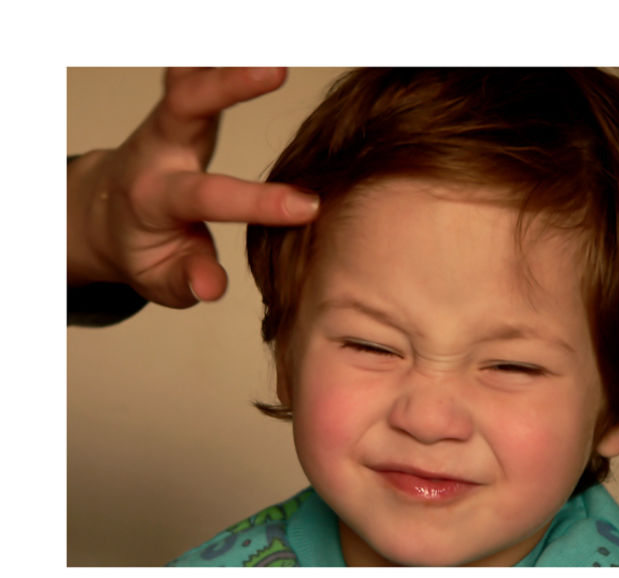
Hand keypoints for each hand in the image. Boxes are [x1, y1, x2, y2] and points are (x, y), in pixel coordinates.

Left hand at [67, 67, 318, 307]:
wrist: (107, 213)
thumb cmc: (142, 249)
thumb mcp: (158, 280)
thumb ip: (186, 280)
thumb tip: (212, 286)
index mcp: (152, 198)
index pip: (207, 195)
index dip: (259, 201)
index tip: (308, 207)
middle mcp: (156, 149)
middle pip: (183, 105)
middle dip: (226, 85)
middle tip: (276, 70)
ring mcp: (165, 121)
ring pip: (188, 75)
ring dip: (226, 58)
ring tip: (272, 50)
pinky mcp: (176, 105)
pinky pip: (194, 69)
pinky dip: (219, 56)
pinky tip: (256, 46)